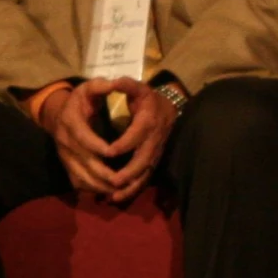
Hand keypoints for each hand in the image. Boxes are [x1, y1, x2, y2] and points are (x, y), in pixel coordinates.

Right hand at [38, 81, 130, 198]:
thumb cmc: (80, 100)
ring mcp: (64, 157)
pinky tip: (108, 192)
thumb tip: (113, 83)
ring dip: (99, 186)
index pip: (81, 137)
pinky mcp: (67, 167)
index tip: (111, 151)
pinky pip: (78, 183)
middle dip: (102, 172)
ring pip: (80, 177)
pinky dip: (92, 190)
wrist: (58, 114)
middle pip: (82, 162)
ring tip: (119, 189)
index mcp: (70, 122)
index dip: (95, 145)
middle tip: (121, 179)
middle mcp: (64, 142)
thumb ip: (101, 86)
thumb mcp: (88, 87)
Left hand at [83, 78, 175, 204]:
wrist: (169, 108)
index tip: (109, 151)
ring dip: (131, 186)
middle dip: (129, 172)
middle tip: (113, 181)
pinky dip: (133, 189)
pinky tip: (118, 197)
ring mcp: (155, 152)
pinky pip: (145, 177)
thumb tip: (116, 81)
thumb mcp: (139, 87)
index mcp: (149, 121)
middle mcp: (154, 139)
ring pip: (145, 172)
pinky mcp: (153, 160)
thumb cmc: (148, 98)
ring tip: (115, 195)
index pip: (137, 134)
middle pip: (143, 159)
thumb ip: (127, 85)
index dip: (125, 144)